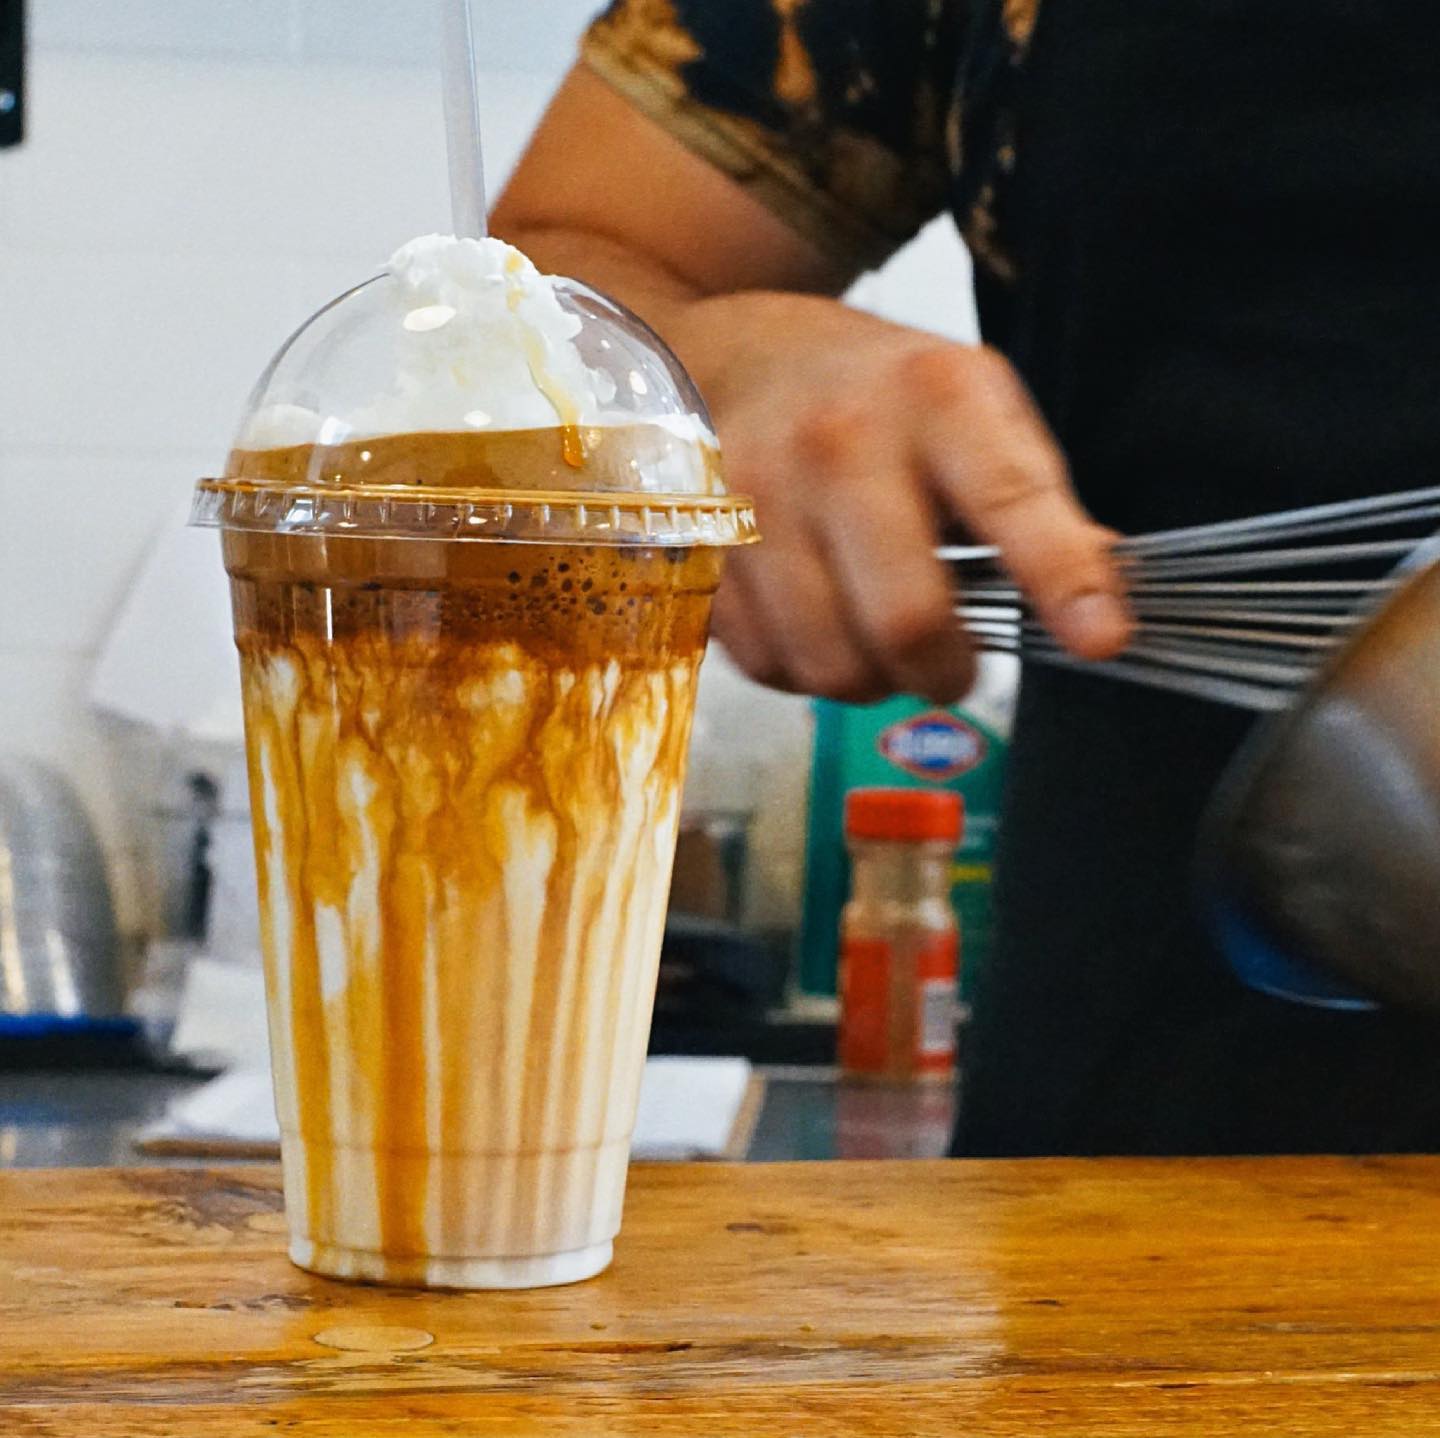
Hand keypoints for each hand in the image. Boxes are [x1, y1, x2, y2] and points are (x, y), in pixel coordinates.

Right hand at [676, 292, 1132, 704]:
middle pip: (904, 617)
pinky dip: (803, 671)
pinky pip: (766, 664)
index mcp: (934, 397)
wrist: (741, 358)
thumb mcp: (975, 410)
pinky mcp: (700, 550)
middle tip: (953, 667)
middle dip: (945, 671)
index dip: (1061, 578)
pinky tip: (817, 625)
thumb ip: (1035, 503)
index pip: (1008, 500)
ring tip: (877, 642)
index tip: (1101, 640)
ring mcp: (755, 497)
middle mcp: (837, 443)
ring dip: (869, 681)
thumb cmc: (879, 397)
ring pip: (828, 662)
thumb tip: (1100, 608)